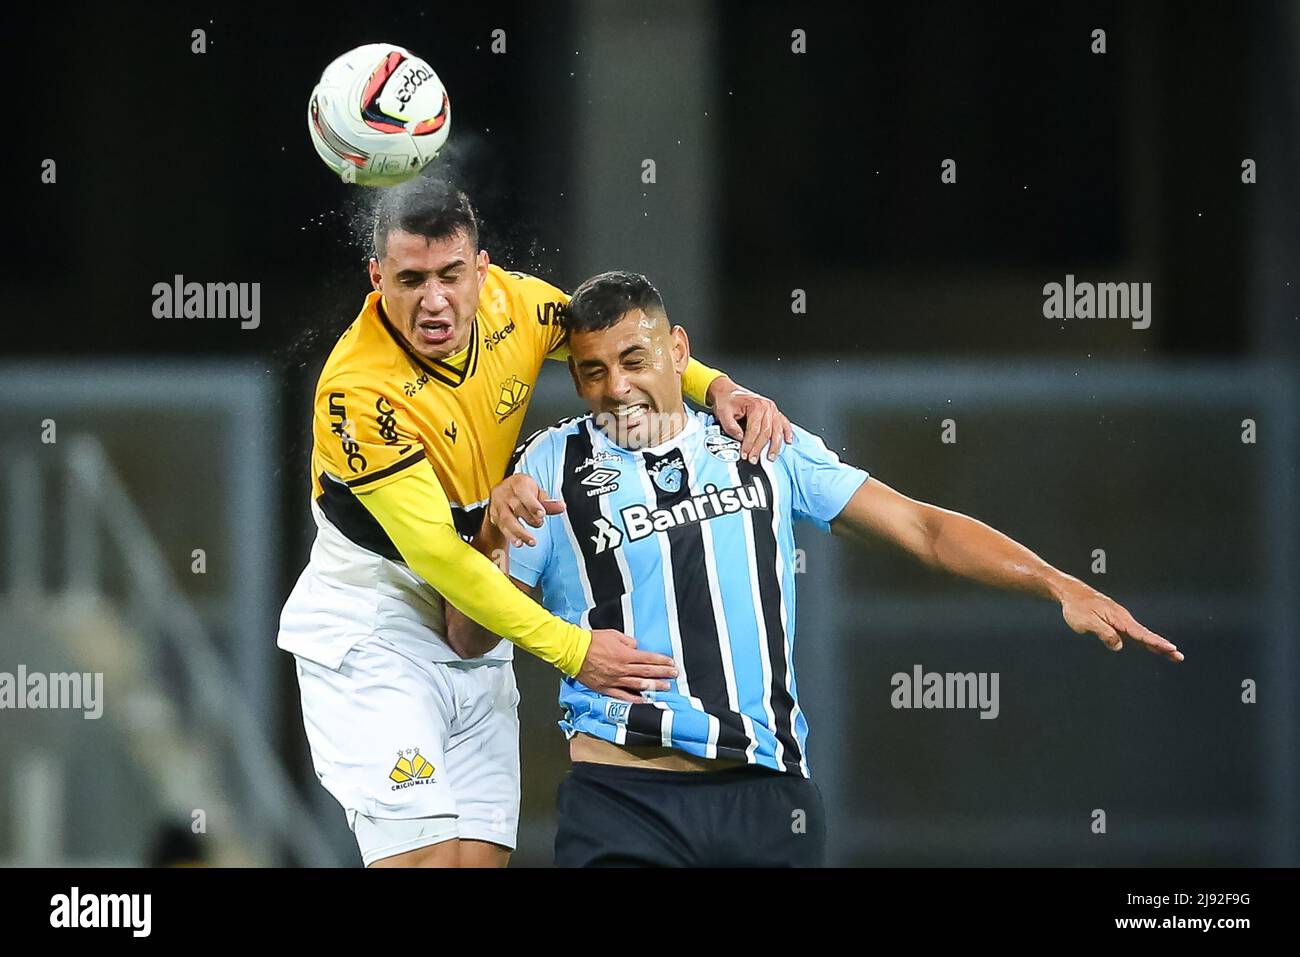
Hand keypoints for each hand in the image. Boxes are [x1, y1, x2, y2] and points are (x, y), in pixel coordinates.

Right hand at [489, 473, 565, 547]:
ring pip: (507, 520)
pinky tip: (519, 543)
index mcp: (517, 483)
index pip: (523, 493)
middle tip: (539, 524)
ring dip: (519, 532)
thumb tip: (561, 507)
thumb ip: (548, 502)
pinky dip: (511, 537)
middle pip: (516, 507)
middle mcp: (505, 493)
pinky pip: (502, 528)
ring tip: (531, 541)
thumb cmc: (523, 491)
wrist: (503, 492)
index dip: (532, 504)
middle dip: (529, 518)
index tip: (542, 514)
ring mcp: (498, 505)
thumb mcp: (536, 492)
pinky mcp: (495, 517)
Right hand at [577, 630, 678, 702]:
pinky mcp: (607, 688)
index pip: (649, 659)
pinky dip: (634, 700)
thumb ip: (628, 642)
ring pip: (639, 686)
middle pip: (647, 673)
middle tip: (674, 675)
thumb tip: (636, 648)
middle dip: (663, 674)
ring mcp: (615, 680)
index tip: (671, 663)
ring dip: (654, 687)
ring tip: (666, 687)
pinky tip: (644, 701)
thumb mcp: (613, 635)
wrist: (573, 652)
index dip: (662, 661)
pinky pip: (623, 696)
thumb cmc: (592, 641)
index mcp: (625, 655)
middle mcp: (623, 669)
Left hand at [708, 377, 793, 463]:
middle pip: (767, 432)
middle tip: (753, 459)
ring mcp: (772, 410)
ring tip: (770, 457)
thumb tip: (740, 438)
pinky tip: (788, 441)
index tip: (744, 453)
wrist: (728, 392)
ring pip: (777, 430)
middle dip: (759, 448)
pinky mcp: (774, 413)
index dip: (749, 443)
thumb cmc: (727, 400)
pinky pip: (784, 423)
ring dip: (774, 446)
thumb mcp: (723, 412)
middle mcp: (767, 406)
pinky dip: (787, 432)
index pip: (755, 429)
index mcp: (756, 404)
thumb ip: (730, 426)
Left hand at [1059, 583, 1182, 661]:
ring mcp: (1120, 620)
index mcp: (1119, 618)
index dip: (1156, 643)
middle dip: (1163, 646)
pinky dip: (1145, 641)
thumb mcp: (1087, 622)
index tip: (1171, 648)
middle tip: (1180, 657)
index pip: (1140, 634)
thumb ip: (1103, 633)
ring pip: (1141, 635)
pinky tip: (1152, 647)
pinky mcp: (1116, 622)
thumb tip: (1119, 646)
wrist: (1071, 593)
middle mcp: (1123, 619)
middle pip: (1146, 635)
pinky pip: (1133, 633)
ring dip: (1157, 645)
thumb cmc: (1077, 607)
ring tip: (1172, 655)